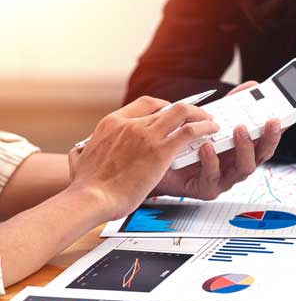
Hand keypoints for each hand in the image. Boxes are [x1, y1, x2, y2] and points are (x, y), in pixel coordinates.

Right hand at [68, 96, 218, 219]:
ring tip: (210, 122)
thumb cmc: (87, 186)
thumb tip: (78, 153)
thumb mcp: (80, 159)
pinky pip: (189, 132)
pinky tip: (212, 131)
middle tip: (198, 116)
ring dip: (200, 116)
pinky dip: (204, 128)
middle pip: (168, 107)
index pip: (146, 103)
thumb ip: (83, 152)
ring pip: (182, 113)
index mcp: (113, 122)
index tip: (173, 112)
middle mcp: (131, 124)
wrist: (91, 197)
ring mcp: (147, 135)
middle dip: (187, 110)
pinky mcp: (160, 151)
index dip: (164, 105)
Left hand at [153, 81, 282, 199]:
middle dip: (269, 138)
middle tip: (269, 121)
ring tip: (238, 129)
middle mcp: (237, 165)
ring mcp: (224, 179)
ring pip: (244, 168)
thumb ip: (233, 104)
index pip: (266, 141)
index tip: (281, 117)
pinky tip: (206, 146)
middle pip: (262, 155)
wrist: (158, 163)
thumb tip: (253, 85)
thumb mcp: (213, 119)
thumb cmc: (189, 142)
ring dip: (244, 148)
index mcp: (243, 150)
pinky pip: (213, 177)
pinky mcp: (206, 189)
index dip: (277, 131)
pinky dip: (211, 161)